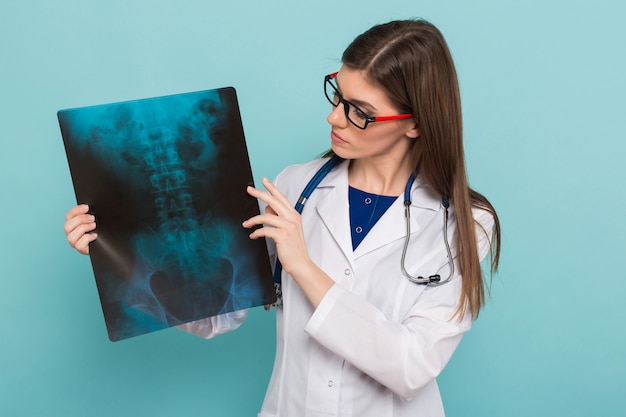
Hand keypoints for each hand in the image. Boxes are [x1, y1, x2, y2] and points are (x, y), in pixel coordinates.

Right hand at [64, 204, 96, 254]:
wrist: (106, 243)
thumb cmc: (99, 230)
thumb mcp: (93, 220)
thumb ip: (88, 214)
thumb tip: (89, 207)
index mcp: (72, 224)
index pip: (68, 216)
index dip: (76, 210)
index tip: (87, 207)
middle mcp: (71, 234)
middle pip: (67, 226)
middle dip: (80, 220)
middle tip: (92, 218)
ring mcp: (75, 243)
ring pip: (71, 237)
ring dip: (83, 228)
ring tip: (94, 226)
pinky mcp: (81, 249)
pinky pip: (79, 245)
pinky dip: (87, 238)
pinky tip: (95, 235)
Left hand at [243, 178, 333, 306]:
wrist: (301, 263)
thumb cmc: (294, 248)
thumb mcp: (288, 230)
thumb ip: (279, 218)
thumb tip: (267, 209)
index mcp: (294, 215)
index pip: (282, 198)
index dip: (272, 188)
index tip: (264, 180)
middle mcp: (292, 218)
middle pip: (274, 201)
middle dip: (260, 193)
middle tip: (249, 190)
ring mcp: (288, 227)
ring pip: (266, 217)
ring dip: (253, 220)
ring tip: (246, 224)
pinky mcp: (282, 236)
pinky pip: (264, 230)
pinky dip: (256, 233)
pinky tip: (253, 236)